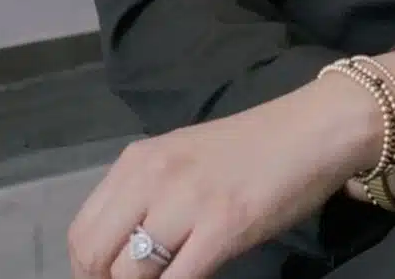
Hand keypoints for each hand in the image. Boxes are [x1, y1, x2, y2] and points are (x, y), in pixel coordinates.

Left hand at [67, 79, 378, 278]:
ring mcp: (187, 202)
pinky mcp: (223, 227)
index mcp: (137, 162)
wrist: (312, 130)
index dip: (87, 271)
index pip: (82, 231)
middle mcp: (152, 178)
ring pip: (129, 274)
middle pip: (94, 255)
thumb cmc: (252, 149)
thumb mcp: (182, 161)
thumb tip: (122, 249)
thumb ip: (148, 196)